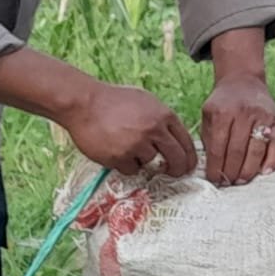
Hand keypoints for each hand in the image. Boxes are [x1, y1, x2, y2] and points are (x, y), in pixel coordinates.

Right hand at [61, 83, 197, 178]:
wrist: (84, 103)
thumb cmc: (114, 101)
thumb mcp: (146, 102)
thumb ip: (162, 120)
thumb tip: (176, 140)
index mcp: (163, 115)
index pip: (186, 142)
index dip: (190, 158)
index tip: (188, 166)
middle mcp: (154, 130)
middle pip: (177, 159)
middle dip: (177, 170)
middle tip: (173, 173)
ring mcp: (137, 144)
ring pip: (152, 165)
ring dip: (144, 162)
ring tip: (129, 148)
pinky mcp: (120, 157)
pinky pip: (132, 170)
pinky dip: (127, 165)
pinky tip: (117, 151)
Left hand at [201, 73, 274, 186]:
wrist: (244, 81)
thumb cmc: (224, 102)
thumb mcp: (208, 114)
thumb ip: (209, 138)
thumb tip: (211, 166)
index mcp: (222, 113)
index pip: (218, 148)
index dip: (216, 168)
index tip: (214, 179)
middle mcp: (244, 114)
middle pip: (237, 152)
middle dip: (231, 172)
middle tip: (228, 182)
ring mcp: (262, 117)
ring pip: (256, 151)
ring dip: (249, 170)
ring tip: (242, 180)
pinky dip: (270, 161)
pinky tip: (263, 172)